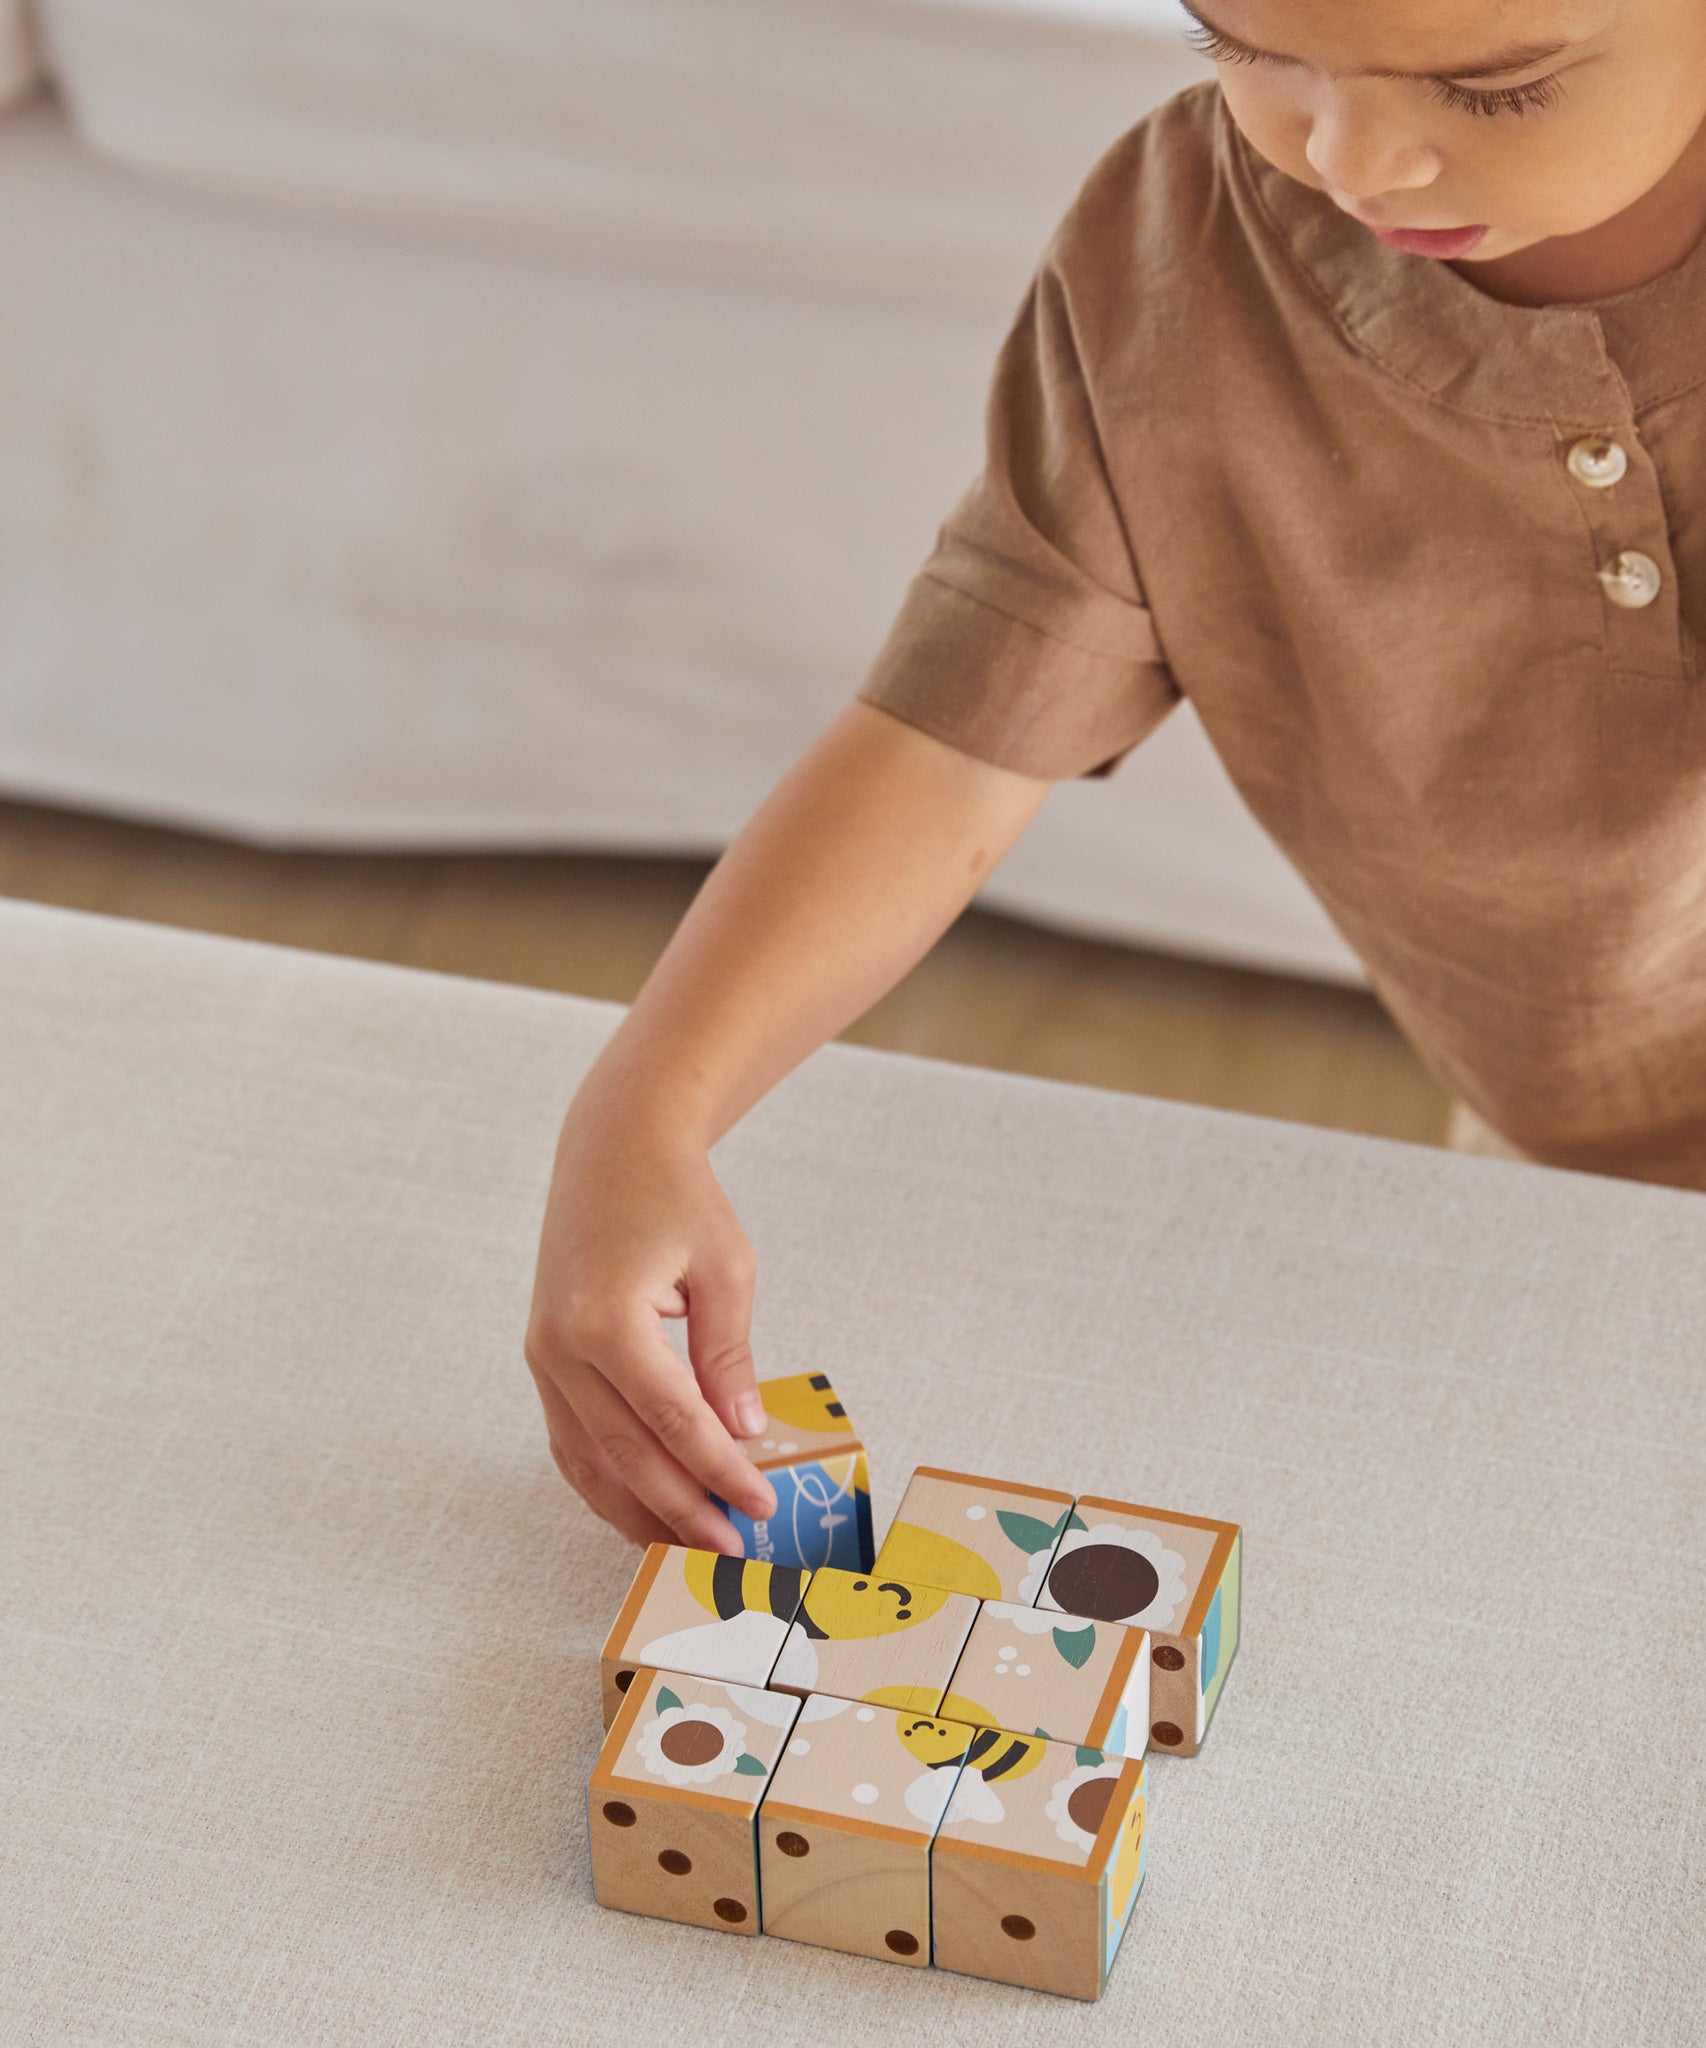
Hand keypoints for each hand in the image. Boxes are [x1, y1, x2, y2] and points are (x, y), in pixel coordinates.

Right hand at [524, 1101, 776, 1553]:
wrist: (612, 1150)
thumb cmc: (675, 1198)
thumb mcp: (724, 1269)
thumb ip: (729, 1357)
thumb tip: (743, 1433)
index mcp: (605, 1319)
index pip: (672, 1421)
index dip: (718, 1471)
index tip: (759, 1506)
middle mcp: (560, 1347)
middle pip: (626, 1453)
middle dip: (681, 1508)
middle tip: (730, 1548)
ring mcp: (542, 1358)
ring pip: (587, 1460)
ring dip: (637, 1509)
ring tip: (688, 1546)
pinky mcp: (543, 1360)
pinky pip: (570, 1440)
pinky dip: (604, 1481)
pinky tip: (643, 1509)